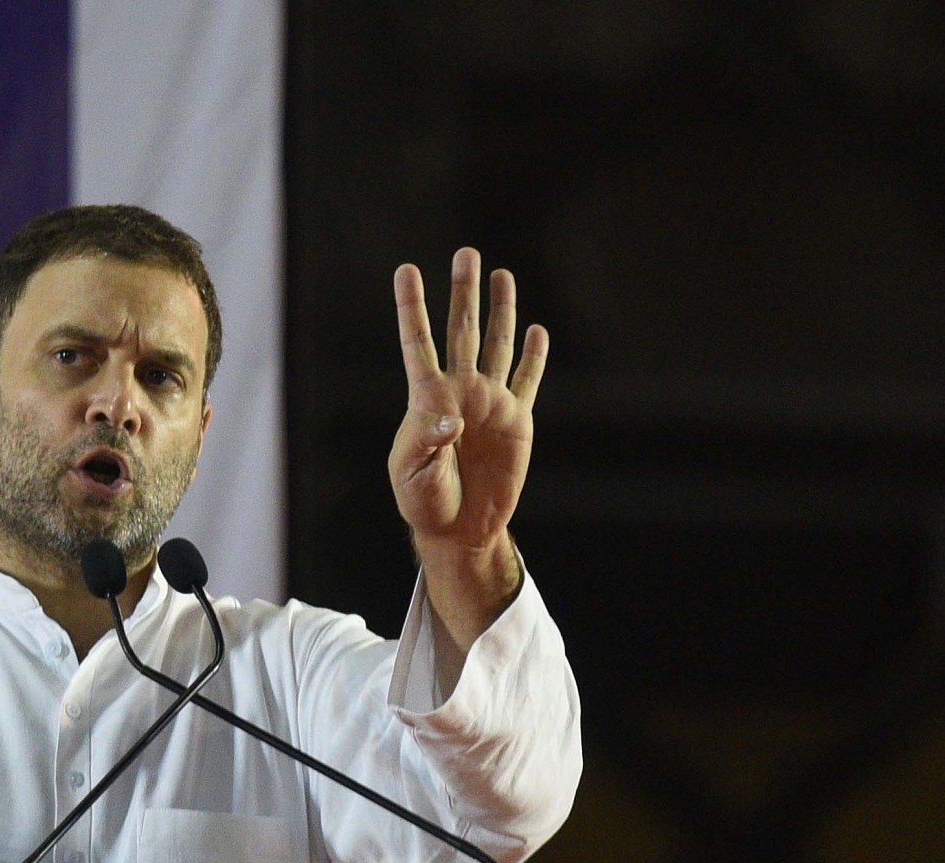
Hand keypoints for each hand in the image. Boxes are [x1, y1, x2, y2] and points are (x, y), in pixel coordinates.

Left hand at [388, 249, 547, 555]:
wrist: (459, 527)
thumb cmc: (425, 501)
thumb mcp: (414, 475)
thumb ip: (427, 443)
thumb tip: (450, 416)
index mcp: (427, 399)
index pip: (418, 343)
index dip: (413, 306)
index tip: (406, 270)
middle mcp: (459, 391)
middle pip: (462, 331)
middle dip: (463, 292)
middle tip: (465, 253)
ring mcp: (489, 402)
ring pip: (496, 345)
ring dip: (499, 310)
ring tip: (501, 274)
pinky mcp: (516, 420)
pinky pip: (526, 381)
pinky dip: (534, 357)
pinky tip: (537, 330)